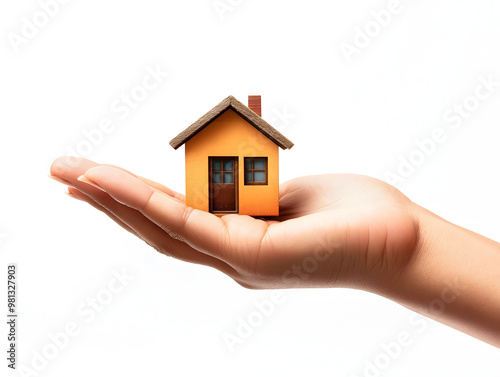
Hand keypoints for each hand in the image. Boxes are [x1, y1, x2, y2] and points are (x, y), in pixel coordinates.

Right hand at [49, 156, 418, 291]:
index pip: (175, 218)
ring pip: (162, 227)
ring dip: (113, 199)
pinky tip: (113, 186)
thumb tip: (229, 165)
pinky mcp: (248, 256)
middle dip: (106, 201)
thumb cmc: (351, 213)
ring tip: (73, 175)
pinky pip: (188, 223)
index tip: (100, 179)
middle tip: (63, 175)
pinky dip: (146, 202)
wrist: (398, 239)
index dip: (132, 201)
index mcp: (239, 237)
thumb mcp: (288, 188)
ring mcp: (236, 260)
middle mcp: (230, 254)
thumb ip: (252, 186)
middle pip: (157, 227)